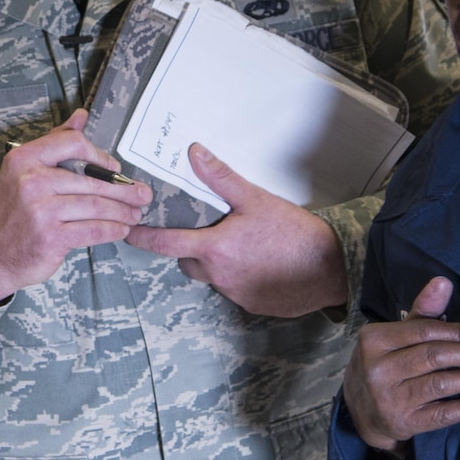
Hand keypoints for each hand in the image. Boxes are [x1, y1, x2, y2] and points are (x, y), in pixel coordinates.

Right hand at [0, 109, 154, 311]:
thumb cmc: (11, 212)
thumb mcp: (23, 171)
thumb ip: (54, 143)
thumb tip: (81, 115)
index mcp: (24, 159)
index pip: (73, 144)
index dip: (100, 156)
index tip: (115, 169)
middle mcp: (31, 181)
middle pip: (92, 180)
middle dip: (123, 190)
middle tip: (143, 194)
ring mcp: (41, 210)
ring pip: (96, 206)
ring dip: (122, 211)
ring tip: (135, 214)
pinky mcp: (51, 237)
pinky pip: (93, 230)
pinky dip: (112, 230)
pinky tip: (121, 230)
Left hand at [124, 144, 346, 316]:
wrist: (331, 268)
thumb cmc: (294, 234)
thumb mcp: (255, 199)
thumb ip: (221, 178)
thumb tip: (195, 153)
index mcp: (215, 248)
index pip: (165, 243)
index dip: (143, 237)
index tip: (128, 232)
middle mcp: (219, 275)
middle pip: (188, 262)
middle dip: (191, 248)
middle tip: (210, 232)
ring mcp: (235, 294)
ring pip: (213, 276)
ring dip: (218, 263)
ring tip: (244, 245)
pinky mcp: (252, 306)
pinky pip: (235, 289)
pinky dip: (241, 276)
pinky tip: (260, 263)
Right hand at [341, 277, 459, 450]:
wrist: (361, 412)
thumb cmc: (384, 365)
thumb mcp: (394, 336)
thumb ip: (422, 311)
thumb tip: (444, 282)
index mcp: (374, 341)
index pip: (425, 330)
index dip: (456, 331)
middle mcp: (378, 370)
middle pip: (434, 355)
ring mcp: (389, 399)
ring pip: (442, 383)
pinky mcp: (404, 423)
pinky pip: (443, 413)